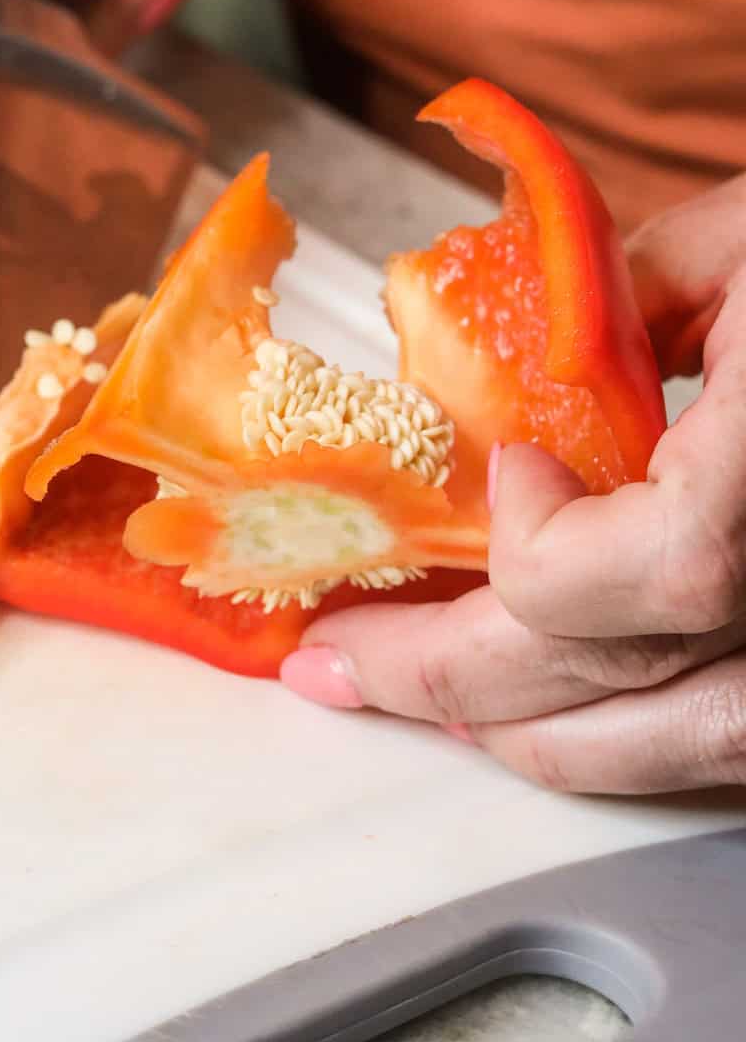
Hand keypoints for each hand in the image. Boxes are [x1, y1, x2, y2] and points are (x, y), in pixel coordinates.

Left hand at [281, 176, 745, 794]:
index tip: (512, 472)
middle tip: (335, 665)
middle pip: (615, 690)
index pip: (635, 575)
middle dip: (443, 679)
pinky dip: (637, 738)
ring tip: (425, 702)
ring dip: (533, 736)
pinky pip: (735, 745)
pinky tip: (564, 714)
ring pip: (681, 752)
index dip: (539, 543)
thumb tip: (507, 338)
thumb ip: (619, 289)